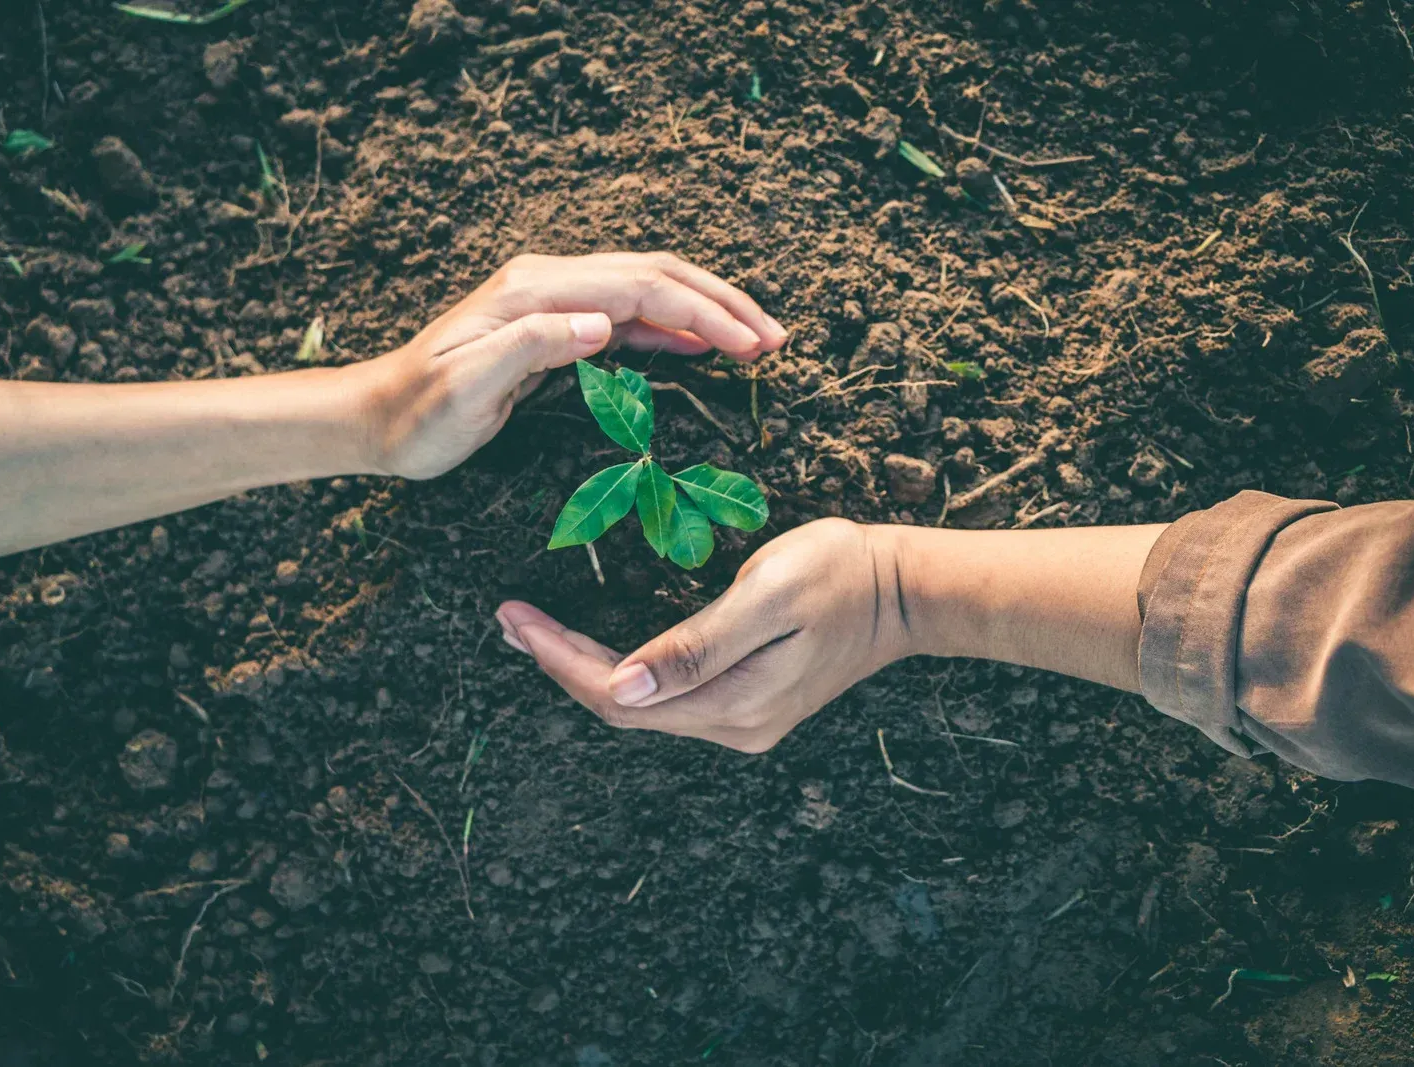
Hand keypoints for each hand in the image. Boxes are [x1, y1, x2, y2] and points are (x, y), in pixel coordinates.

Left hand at [343, 252, 786, 479]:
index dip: (703, 311)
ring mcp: (552, 298)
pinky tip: (701, 345)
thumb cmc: (419, 416)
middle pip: (655, 273)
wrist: (377, 418)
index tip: (751, 343)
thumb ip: (532, 348)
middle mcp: (548, 281)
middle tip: (774, 339)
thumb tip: (601, 323)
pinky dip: (672, 326)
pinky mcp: (554, 323)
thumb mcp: (466, 389)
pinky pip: (628, 314)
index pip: (640, 286)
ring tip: (756, 340)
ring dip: (704, 310)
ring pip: (647, 288)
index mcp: (535, 291)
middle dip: (720, 302)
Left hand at [494, 519, 913, 751]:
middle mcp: (732, 725)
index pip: (618, 694)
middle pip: (622, 707)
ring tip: (533, 632)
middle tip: (508, 620)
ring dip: (582, 670)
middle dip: (558, 664)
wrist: (906, 590)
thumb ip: (696, 644)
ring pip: (641, 707)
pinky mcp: (748, 703)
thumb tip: (623, 684)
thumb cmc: (839, 573)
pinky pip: (666, 699)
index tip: (514, 619)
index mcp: (732, 702)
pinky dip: (620, 673)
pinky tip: (594, 649)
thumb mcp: (767, 595)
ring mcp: (742, 720)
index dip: (558, 658)